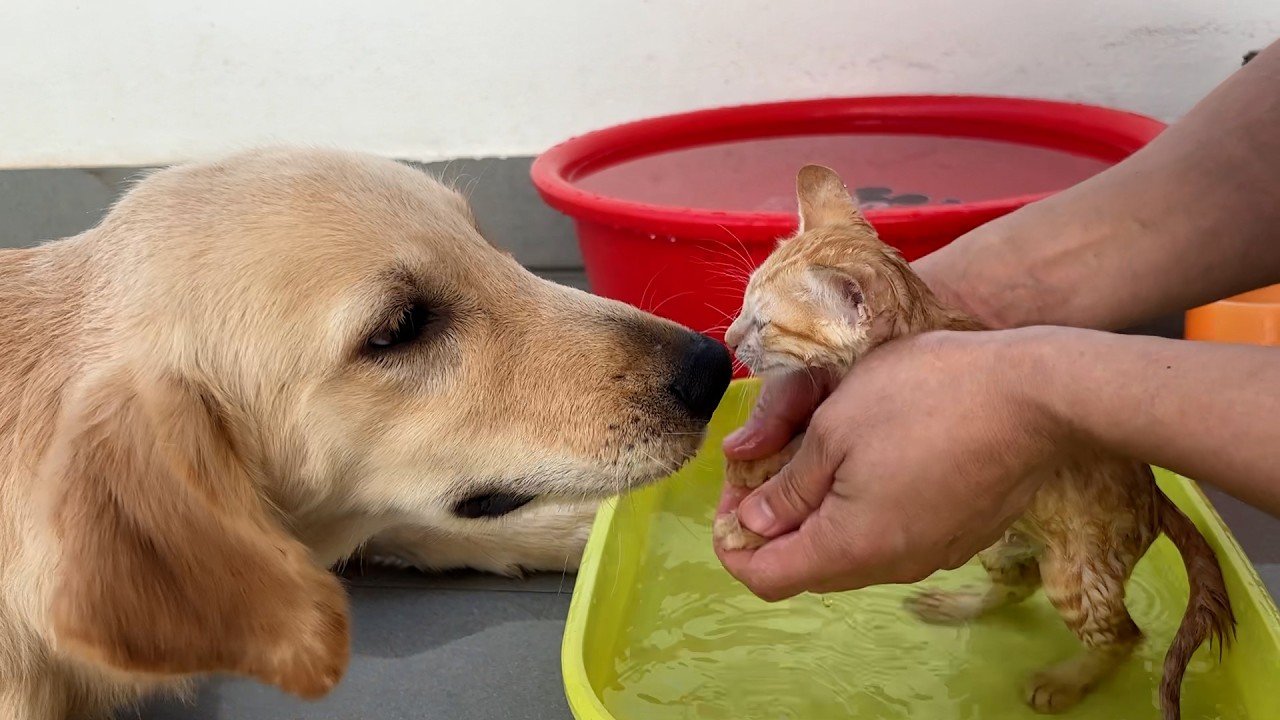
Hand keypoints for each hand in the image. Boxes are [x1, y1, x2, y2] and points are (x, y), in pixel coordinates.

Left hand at [715, 328, 1068, 600]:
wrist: (1034, 394)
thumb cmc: (925, 397)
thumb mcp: (834, 429)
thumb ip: (789, 486)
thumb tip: (756, 522)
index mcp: (849, 546)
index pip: (765, 578)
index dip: (734, 542)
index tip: (730, 494)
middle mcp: (891, 565)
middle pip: (808, 567)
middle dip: (773, 525)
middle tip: (765, 467)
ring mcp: (931, 553)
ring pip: (851, 551)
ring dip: (819, 515)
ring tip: (812, 455)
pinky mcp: (960, 533)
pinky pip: (892, 536)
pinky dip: (862, 510)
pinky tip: (865, 459)